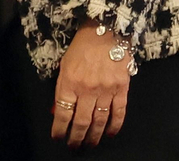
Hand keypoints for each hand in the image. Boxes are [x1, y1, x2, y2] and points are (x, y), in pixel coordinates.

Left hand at [52, 22, 130, 147]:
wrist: (106, 31)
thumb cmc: (82, 46)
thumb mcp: (64, 65)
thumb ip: (62, 87)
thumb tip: (57, 109)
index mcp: (69, 82)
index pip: (62, 112)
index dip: (60, 128)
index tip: (58, 137)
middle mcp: (87, 89)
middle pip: (81, 121)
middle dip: (77, 137)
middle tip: (74, 146)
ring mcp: (106, 90)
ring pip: (99, 121)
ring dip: (94, 136)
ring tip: (90, 144)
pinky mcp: (122, 89)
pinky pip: (119, 113)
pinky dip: (114, 126)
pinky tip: (109, 134)